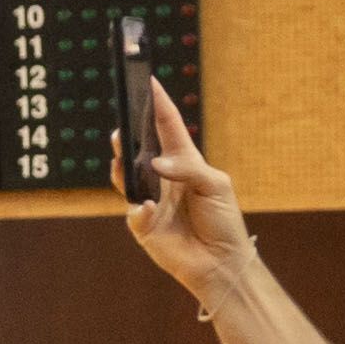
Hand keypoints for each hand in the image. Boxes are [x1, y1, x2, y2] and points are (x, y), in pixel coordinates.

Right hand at [119, 77, 250, 298]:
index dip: (158, 104)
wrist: (222, 263)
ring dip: (121, 166)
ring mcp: (150, 202)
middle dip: (128, 135)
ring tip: (121, 156)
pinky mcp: (143, 227)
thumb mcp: (215, 186)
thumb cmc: (224, 221)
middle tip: (123, 124)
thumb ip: (187, 169)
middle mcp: (163, 179)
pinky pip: (133, 213)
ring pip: (126, 178)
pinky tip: (147, 208)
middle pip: (139, 150)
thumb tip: (155, 165)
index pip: (168, 128)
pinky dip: (139, 209)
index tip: (147, 80)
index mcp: (184, 164)